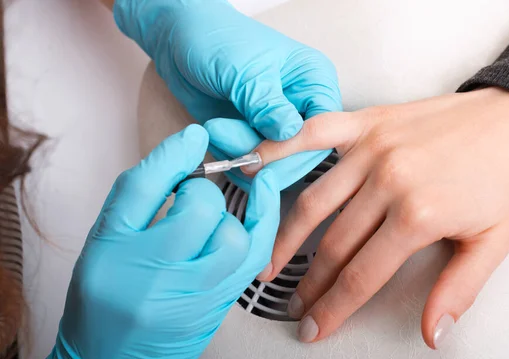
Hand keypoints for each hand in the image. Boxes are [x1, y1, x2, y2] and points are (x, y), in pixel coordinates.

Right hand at [21, 125, 278, 358]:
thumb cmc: (100, 301)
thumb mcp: (103, 243)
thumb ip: (139, 196)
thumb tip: (187, 148)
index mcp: (110, 252)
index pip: (142, 187)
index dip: (174, 154)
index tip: (195, 136)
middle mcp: (149, 276)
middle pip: (199, 210)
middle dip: (203, 193)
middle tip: (194, 197)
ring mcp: (188, 298)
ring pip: (233, 238)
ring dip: (228, 218)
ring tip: (211, 220)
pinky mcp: (215, 311)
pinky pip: (253, 261)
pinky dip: (262, 227)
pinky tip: (263, 205)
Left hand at [114, 0, 341, 190]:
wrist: (178, 39)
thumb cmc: (214, 37)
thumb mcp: (244, 70)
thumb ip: (267, 104)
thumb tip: (291, 133)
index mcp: (313, 81)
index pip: (324, 129)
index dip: (300, 147)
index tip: (270, 155)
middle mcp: (299, 106)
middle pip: (302, 154)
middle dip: (268, 158)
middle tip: (241, 155)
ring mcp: (274, 124)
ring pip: (273, 164)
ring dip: (240, 153)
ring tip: (216, 128)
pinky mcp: (251, 137)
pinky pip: (249, 164)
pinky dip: (229, 156)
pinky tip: (214, 133)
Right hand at [249, 88, 508, 348]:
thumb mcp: (494, 242)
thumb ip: (457, 290)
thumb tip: (431, 333)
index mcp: (419, 215)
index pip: (361, 275)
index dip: (333, 309)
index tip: (314, 328)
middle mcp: (388, 181)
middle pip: (333, 246)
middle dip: (310, 285)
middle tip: (296, 305)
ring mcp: (373, 147)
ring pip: (314, 201)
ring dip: (286, 239)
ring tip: (269, 265)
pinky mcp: (367, 122)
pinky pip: (315, 134)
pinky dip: (281, 149)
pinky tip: (256, 167)